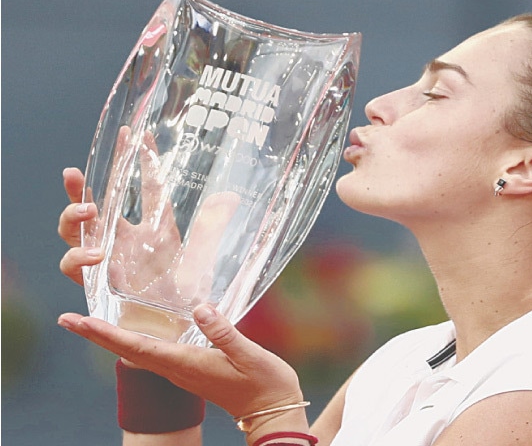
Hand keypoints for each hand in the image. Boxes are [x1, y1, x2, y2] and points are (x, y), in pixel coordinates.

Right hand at [58, 127, 239, 309]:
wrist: (178, 330)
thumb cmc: (189, 294)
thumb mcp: (203, 255)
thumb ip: (211, 227)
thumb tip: (230, 197)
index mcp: (155, 228)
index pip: (145, 187)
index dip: (141, 161)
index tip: (137, 133)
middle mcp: (126, 240)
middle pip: (94, 206)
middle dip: (80, 187)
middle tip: (76, 173)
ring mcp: (109, 261)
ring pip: (75, 233)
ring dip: (73, 219)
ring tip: (89, 211)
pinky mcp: (100, 284)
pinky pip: (76, 269)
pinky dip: (77, 259)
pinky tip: (93, 256)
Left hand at [58, 304, 305, 422]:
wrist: (273, 412)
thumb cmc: (265, 384)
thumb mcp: (250, 355)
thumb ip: (225, 333)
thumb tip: (200, 308)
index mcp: (186, 364)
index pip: (136, 347)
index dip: (104, 333)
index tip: (76, 321)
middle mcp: (177, 369)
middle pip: (128, 350)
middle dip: (97, 334)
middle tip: (68, 319)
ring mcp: (182, 371)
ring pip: (138, 353)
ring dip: (112, 338)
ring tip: (90, 323)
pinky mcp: (191, 369)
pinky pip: (153, 354)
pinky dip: (134, 341)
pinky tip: (132, 332)